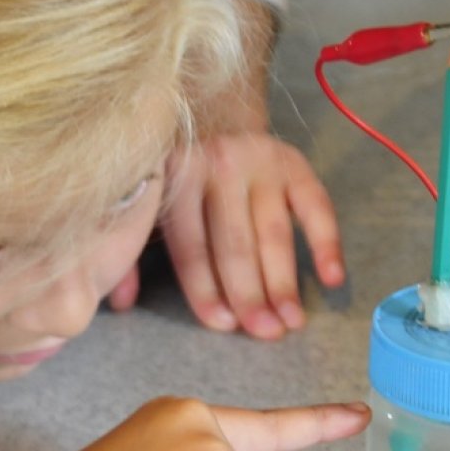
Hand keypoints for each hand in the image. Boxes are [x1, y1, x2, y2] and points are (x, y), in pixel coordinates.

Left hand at [148, 134, 345, 338]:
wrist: (214, 116)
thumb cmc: (176, 179)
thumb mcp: (146, 208)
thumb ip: (130, 254)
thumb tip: (119, 303)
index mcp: (175, 179)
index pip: (192, 245)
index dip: (206, 289)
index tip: (223, 326)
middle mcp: (217, 165)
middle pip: (235, 243)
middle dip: (250, 294)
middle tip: (265, 334)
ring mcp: (259, 160)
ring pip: (274, 232)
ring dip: (285, 281)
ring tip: (292, 321)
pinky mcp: (294, 161)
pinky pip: (316, 206)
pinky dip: (326, 242)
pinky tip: (330, 278)